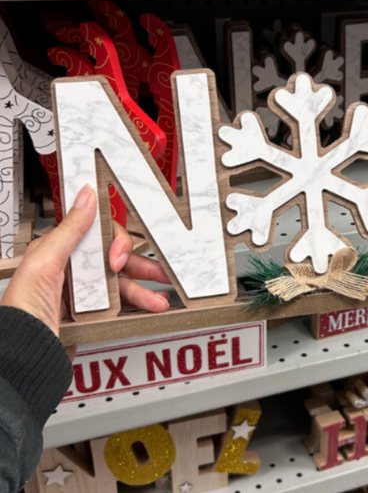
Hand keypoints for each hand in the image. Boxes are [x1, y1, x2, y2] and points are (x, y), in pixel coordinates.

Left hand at [1, 185, 172, 341]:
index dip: (116, 244)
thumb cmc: (22, 314)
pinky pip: (121, 307)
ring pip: (122, 286)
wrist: (23, 355)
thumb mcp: (43, 264)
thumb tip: (86, 196)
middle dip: (142, 267)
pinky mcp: (91, 317)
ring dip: (144, 291)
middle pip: (117, 262)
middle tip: (162, 273)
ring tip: (158, 300)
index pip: (99, 237)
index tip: (120, 258)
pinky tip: (149, 308)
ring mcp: (82, 296)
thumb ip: (69, 230)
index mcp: (58, 254)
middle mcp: (71, 273)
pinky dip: (138, 308)